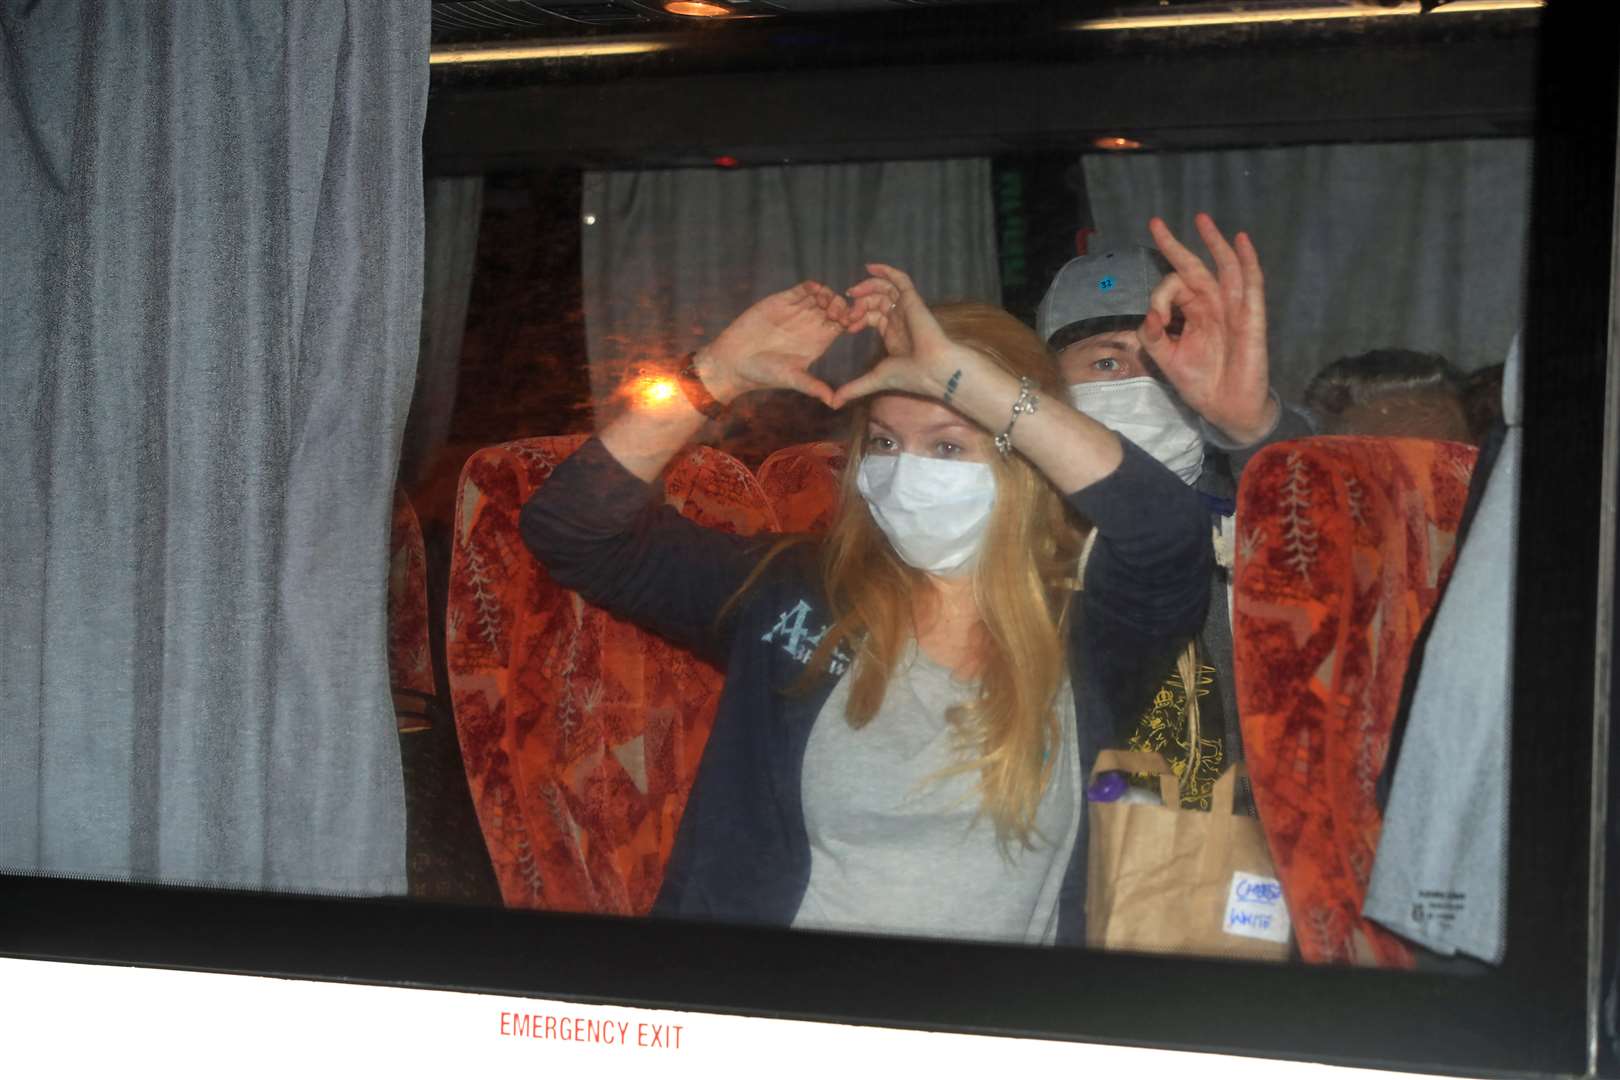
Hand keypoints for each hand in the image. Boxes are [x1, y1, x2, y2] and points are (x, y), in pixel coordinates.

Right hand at [696, 281, 853, 407]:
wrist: (733, 361)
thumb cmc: (762, 374)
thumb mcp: (791, 378)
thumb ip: (813, 386)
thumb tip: (834, 404)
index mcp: (818, 342)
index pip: (842, 325)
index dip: (849, 320)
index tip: (847, 322)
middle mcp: (810, 326)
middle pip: (836, 307)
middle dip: (840, 304)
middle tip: (834, 310)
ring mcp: (796, 312)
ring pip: (822, 295)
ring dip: (827, 294)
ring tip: (823, 300)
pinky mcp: (781, 301)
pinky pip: (803, 289)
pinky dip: (812, 286)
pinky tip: (812, 290)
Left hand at [828, 264, 969, 407]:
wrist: (933, 370)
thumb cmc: (909, 375)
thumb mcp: (874, 379)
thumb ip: (854, 388)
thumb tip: (834, 403)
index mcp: (893, 334)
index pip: (872, 316)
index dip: (857, 317)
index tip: (845, 325)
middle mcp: (900, 319)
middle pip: (876, 301)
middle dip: (859, 303)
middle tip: (846, 311)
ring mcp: (907, 309)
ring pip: (885, 289)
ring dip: (867, 287)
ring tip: (852, 292)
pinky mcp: (913, 300)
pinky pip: (900, 279)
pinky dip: (886, 271)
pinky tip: (870, 267)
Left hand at [1139, 213, 1277, 445]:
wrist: (1226, 408)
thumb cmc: (1200, 383)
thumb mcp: (1168, 359)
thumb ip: (1155, 336)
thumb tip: (1150, 315)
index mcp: (1192, 313)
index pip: (1173, 288)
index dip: (1160, 296)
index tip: (1157, 317)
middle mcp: (1212, 305)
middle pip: (1194, 267)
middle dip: (1175, 244)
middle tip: (1155, 222)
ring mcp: (1233, 308)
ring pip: (1224, 267)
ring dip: (1214, 242)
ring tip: (1201, 219)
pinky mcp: (1251, 317)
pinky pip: (1251, 284)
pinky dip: (1248, 262)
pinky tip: (1241, 241)